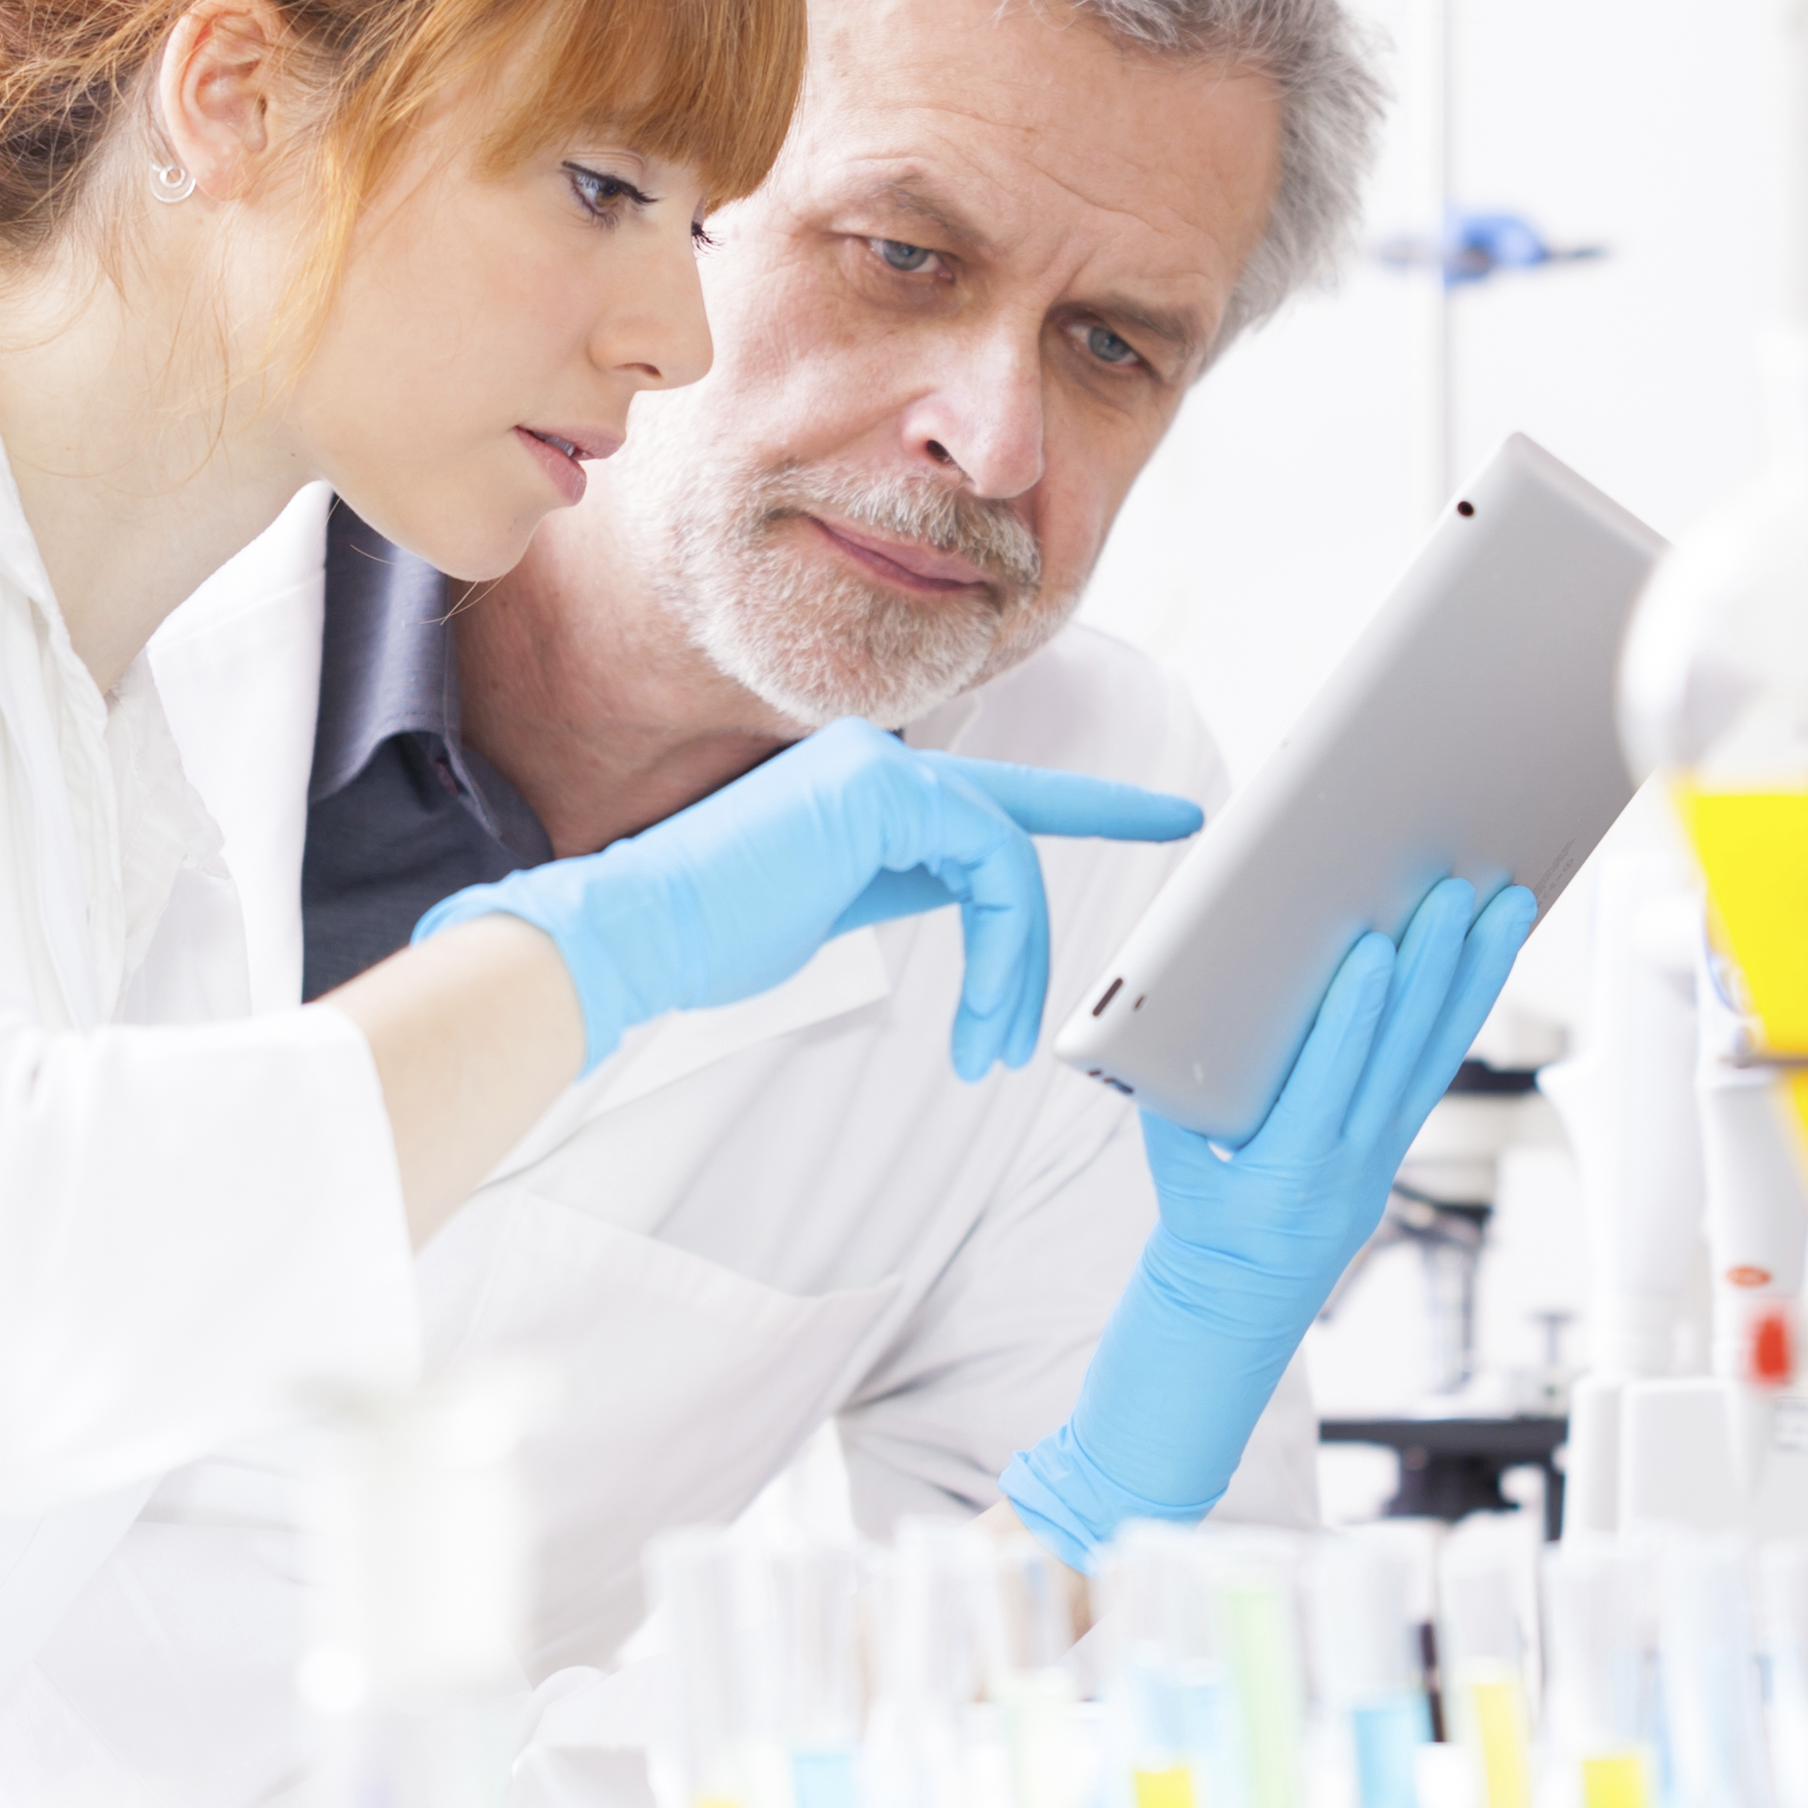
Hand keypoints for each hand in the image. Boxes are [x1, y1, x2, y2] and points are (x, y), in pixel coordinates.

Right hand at [412, 716, 1200, 1076]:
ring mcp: (884, 765)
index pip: (994, 797)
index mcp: (867, 785)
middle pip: (1010, 831)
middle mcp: (882, 759)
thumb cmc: (715, 932)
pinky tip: (979, 1018)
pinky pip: (993, 866)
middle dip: (1067, 889)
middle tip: (1089, 957)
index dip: (1091, 806)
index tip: (1168, 814)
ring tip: (992, 1049)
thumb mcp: (835, 906)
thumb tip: (973, 895)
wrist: (638, 934)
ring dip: (1016, 965)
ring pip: (1008, 858)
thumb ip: (905, 882)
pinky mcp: (884, 790)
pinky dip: (1004, 948)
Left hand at [1000, 875, 1537, 1564]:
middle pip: (1426, 1041)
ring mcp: (1340, 1161)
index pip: (1429, 1049)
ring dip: (1429, 974)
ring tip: (1451, 899)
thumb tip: (1244, 955)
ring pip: (1397, 1054)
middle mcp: (1368, 1150)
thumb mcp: (1251, 1141)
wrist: (1199, 1321)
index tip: (1492, 908)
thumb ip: (1260, 1064)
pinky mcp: (1294, 1168)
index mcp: (1367, 1141)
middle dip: (1459, 960)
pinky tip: (1368, 959)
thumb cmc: (1212, 1212)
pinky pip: (1331, 1082)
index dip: (1467, 980)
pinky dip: (1354, 1021)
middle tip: (1483, 881)